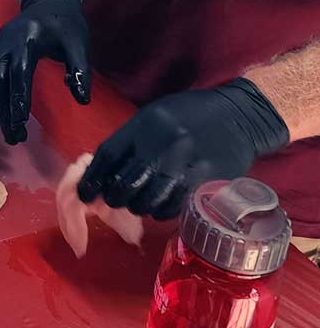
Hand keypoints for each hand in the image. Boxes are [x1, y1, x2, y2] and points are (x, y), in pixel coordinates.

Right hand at [0, 0, 89, 144]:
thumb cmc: (65, 23)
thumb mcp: (79, 43)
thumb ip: (80, 70)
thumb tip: (82, 100)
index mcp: (26, 39)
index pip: (19, 73)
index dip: (18, 100)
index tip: (21, 124)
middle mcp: (5, 43)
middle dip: (5, 111)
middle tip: (15, 137)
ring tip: (9, 131)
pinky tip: (2, 115)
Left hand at [77, 78, 288, 219]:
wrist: (240, 116)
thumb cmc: (190, 116)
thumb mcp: (154, 118)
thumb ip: (130, 142)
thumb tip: (102, 172)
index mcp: (146, 124)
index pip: (108, 156)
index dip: (92, 179)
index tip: (86, 193)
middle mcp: (163, 143)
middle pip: (124, 184)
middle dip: (114, 197)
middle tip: (116, 199)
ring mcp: (185, 164)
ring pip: (146, 201)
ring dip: (138, 206)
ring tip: (140, 201)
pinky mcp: (205, 182)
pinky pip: (171, 207)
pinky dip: (160, 211)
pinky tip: (162, 204)